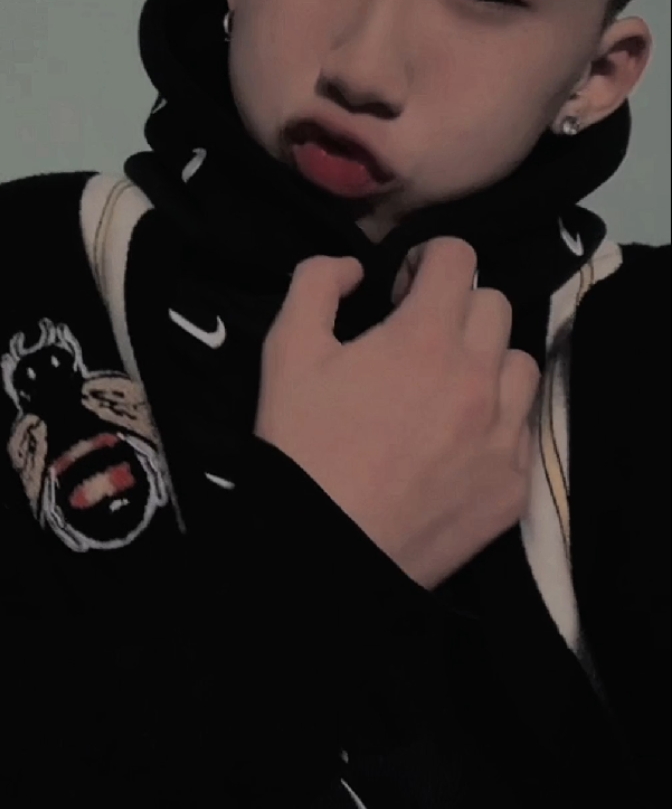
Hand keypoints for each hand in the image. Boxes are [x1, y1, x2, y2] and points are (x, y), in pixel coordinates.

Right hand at [254, 239, 540, 589]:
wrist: (322, 551)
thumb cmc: (301, 447)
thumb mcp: (285, 352)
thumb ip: (316, 284)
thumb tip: (353, 268)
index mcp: (425, 338)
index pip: (459, 257)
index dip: (426, 260)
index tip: (401, 292)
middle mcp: (478, 379)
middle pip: (495, 305)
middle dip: (455, 308)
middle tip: (416, 340)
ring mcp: (502, 435)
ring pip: (520, 364)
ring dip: (487, 361)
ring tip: (446, 388)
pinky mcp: (512, 485)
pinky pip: (523, 428)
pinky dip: (496, 422)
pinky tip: (454, 442)